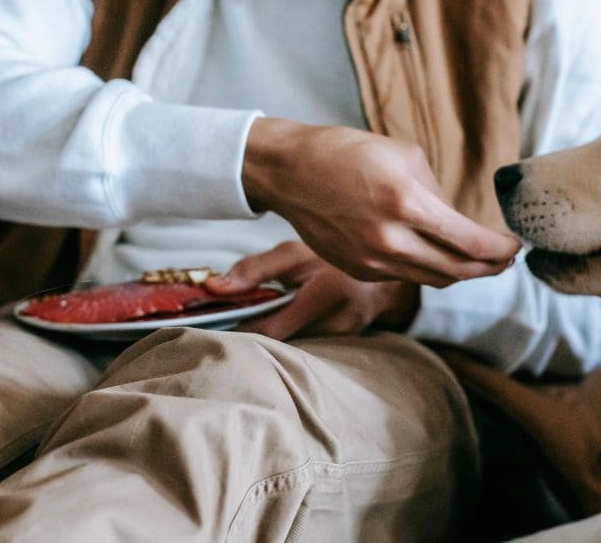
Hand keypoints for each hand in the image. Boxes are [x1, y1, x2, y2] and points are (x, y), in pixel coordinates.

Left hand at [206, 241, 418, 339]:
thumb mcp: (295, 253)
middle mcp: (340, 323)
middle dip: (255, 334)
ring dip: (275, 334)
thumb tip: (213, 288)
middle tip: (230, 321)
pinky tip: (289, 319)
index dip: (240, 333)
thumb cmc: (334, 257)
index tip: (213, 328)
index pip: (271, 330)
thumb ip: (254, 270)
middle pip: (281, 344)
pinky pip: (308, 345)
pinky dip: (292, 335)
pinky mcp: (348, 345)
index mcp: (325, 295)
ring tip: (264, 315)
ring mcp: (347, 338)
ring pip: (294, 346)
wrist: (387, 269)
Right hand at [242, 117, 519, 286]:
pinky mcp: (359, 270)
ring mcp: (373, 261)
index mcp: (407, 203)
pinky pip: (405, 275)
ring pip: (433, 279)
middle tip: (506, 259)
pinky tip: (438, 255)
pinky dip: (428, 268)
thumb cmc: (348, 153)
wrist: (291, 172)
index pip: (471, 243)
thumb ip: (438, 194)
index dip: (501, 250)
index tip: (516, 245)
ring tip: (479, 261)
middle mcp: (391, 240)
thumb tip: (459, 221)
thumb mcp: (404, 156)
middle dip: (490, 268)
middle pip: (458, 271)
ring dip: (462, 273)